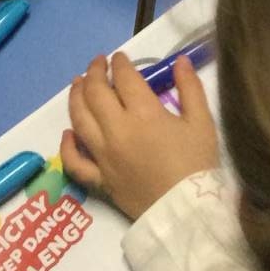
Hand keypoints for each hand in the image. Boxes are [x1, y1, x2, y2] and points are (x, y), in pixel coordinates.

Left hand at [60, 53, 218, 220]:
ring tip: (78, 84)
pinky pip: (75, 162)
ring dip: (76, 97)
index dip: (120, 63)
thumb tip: (178, 60)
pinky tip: (68, 133)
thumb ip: (190, 87)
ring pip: (80, 120)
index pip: (124, 78)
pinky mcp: (99, 180)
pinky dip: (67, 146)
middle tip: (98, 63)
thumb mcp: (202, 122)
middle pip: (96, 93)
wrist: (187, 212)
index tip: (120, 58)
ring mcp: (104, 156)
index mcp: (144, 114)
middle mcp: (117, 131)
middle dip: (95, 72)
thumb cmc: (196, 165)